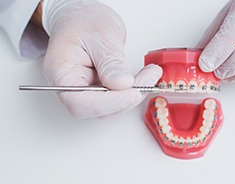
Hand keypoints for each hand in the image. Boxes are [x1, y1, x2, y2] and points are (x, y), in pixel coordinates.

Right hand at [41, 0, 161, 118]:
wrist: (82, 17)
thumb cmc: (84, 21)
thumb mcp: (101, 35)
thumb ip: (111, 62)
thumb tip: (123, 84)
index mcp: (61, 72)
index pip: (81, 102)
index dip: (110, 102)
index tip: (133, 92)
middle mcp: (70, 86)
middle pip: (97, 109)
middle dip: (126, 98)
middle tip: (148, 79)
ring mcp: (84, 90)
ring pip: (110, 107)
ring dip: (132, 95)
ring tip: (149, 74)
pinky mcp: (98, 89)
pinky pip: (115, 99)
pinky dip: (132, 91)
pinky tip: (143, 78)